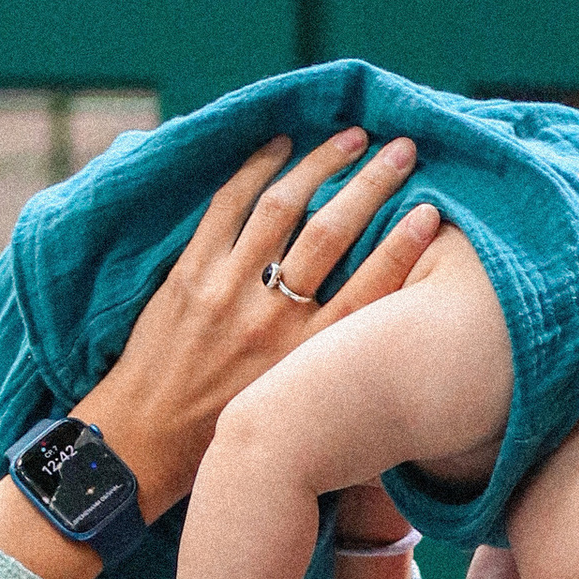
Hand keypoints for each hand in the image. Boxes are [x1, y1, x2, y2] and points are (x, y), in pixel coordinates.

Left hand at [85, 133, 445, 523]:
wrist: (146, 441)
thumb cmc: (224, 430)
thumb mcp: (291, 403)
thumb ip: (328, 363)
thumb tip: (373, 338)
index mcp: (305, 357)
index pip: (370, 290)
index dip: (405, 246)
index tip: (432, 212)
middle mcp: (272, 320)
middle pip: (333, 233)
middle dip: (373, 183)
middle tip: (402, 149)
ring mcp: (227, 290)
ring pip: (283, 206)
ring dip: (321, 163)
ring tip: (350, 137)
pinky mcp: (189, 274)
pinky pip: (227, 205)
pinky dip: (255, 168)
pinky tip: (279, 145)